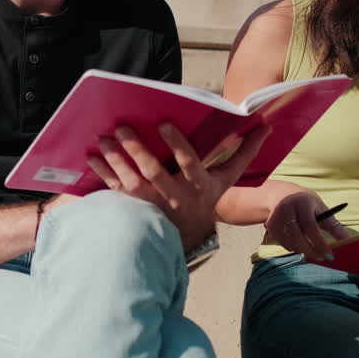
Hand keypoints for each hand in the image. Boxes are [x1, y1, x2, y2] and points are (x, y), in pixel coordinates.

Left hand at [87, 121, 270, 250]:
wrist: (188, 235)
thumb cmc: (207, 198)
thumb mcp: (227, 178)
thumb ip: (244, 152)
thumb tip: (266, 126)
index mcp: (199, 185)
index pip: (189, 162)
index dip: (177, 144)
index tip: (165, 122)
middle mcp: (176, 196)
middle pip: (155, 171)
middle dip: (138, 148)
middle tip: (123, 127)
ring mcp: (154, 205)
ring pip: (132, 181)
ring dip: (117, 159)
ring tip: (104, 139)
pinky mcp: (135, 210)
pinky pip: (117, 190)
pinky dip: (103, 173)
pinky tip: (92, 156)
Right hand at [265, 189, 348, 260]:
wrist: (280, 194)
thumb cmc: (306, 203)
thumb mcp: (320, 208)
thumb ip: (333, 224)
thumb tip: (347, 239)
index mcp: (302, 203)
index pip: (311, 227)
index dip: (320, 243)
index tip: (330, 254)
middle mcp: (287, 209)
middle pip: (298, 237)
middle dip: (311, 251)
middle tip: (322, 258)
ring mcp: (277, 218)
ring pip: (291, 242)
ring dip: (303, 251)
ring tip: (313, 253)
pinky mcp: (271, 226)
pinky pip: (284, 243)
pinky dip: (294, 248)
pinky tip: (301, 246)